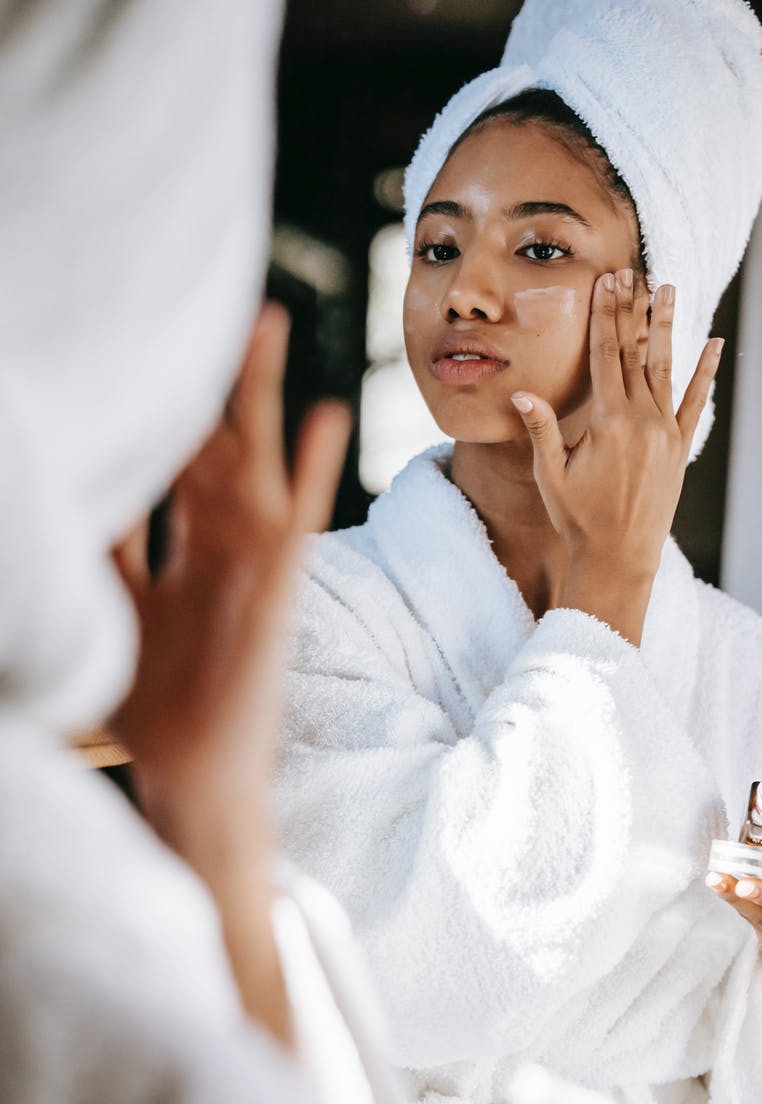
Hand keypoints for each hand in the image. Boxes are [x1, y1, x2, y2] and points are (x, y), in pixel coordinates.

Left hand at [110, 303, 349, 1043]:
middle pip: (213, 448)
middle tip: (208, 311)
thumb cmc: (152, 708)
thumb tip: (73, 494)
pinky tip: (327, 417)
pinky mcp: (279, 589)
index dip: (161, 413)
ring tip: (260, 323)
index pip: (171, 467)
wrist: (192, 773)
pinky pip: (300, 521)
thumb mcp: (109, 616)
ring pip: (254, 464)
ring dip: (257, 397)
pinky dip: (315, 471)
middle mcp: (220, 550)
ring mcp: (254, 566)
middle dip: (209, 383)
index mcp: (183, 555)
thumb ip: (104, 554)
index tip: (145, 355)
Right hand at [510, 270, 722, 644]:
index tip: (607, 283)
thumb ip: (542, 432)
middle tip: (631, 273)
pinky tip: (714, 344)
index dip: (606, 316)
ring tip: (668, 289)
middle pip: (635, 352)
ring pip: (666, 368)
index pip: (607, 355)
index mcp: (609, 422)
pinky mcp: (680, 448)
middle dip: (632, 310)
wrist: (619, 558)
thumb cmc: (578, 520)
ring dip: (666, 327)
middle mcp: (643, 421)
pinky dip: (705, 373)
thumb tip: (522, 395)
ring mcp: (666, 433)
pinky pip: (694, 402)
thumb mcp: (551, 477)